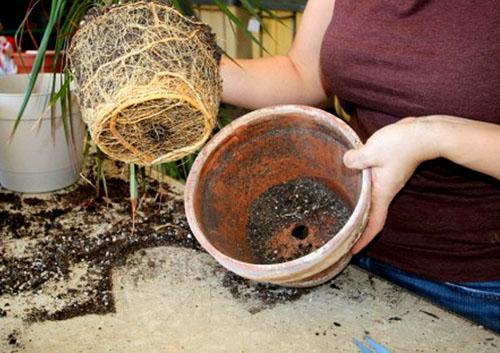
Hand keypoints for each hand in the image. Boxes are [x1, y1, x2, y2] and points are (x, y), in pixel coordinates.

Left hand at [343, 117, 437, 253]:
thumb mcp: (372, 152)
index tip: (352, 250)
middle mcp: (386, 190)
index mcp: (382, 192)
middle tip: (343, 233)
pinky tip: (351, 181)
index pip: (374, 223)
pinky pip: (372, 183)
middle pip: (371, 214)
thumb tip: (346, 162)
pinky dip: (362, 188)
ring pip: (371, 199)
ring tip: (343, 211)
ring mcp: (388, 180)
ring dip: (359, 207)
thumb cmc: (402, 145)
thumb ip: (355, 160)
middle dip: (359, 226)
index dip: (363, 239)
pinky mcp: (387, 169)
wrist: (425, 133)